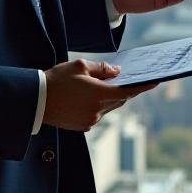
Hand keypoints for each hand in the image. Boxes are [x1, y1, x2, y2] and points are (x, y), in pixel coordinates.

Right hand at [41, 59, 156, 131]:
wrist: (35, 101)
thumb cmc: (57, 80)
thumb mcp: (79, 66)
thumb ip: (101, 68)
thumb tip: (116, 72)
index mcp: (99, 94)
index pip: (128, 91)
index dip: (143, 86)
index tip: (155, 81)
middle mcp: (98, 111)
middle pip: (119, 100)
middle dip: (122, 90)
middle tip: (124, 79)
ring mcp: (91, 121)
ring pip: (108, 107)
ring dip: (108, 98)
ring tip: (99, 86)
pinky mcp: (83, 126)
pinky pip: (97, 114)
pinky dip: (97, 105)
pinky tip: (86, 97)